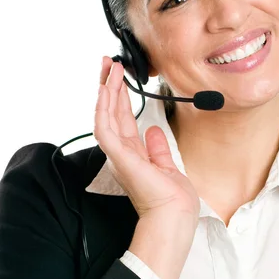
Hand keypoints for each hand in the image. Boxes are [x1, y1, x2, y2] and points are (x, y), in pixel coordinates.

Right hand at [94, 57, 200, 228]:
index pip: (122, 119)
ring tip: (109, 67)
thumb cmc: (172, 199)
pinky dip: (103, 108)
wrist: (175, 215)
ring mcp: (118, 154)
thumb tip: (152, 130)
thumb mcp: (167, 165)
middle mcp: (122, 152)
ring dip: (106, 90)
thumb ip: (157, 148)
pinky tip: (105, 90)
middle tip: (108, 63)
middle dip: (109, 86)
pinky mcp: (118, 157)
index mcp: (132, 154)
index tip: (120, 77)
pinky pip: (104, 128)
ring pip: (105, 115)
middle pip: (111, 112)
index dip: (119, 97)